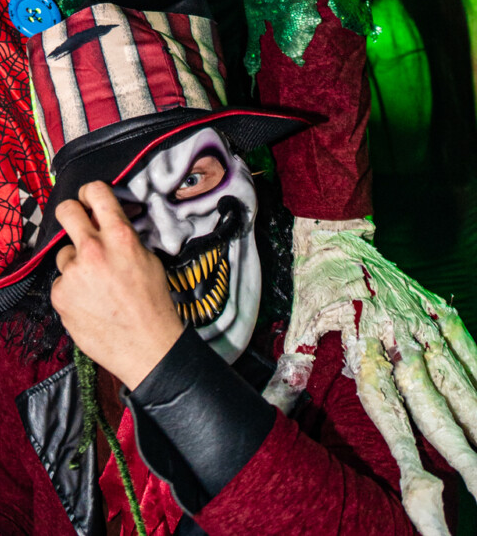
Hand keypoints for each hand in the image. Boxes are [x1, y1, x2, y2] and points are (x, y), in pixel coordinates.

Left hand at [51, 180, 183, 387]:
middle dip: (70, 214)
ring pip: (65, 255)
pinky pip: (61, 283)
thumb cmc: (153, 307)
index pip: (96, 191)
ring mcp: (73, 273)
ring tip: (96, 288)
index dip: (90, 193)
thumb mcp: (147, 260)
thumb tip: (104, 223)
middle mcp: (93, 250)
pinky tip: (89, 305)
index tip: (88, 200)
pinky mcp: (60, 295)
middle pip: (65, 210)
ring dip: (76, 265)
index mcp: (119, 237)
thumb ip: (122, 238)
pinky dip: (71, 291)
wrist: (148, 349)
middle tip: (77, 225)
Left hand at [266, 218, 476, 535]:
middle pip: (436, 407)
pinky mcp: (437, 311)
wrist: (335, 230)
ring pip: (459, 382)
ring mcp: (424, 326)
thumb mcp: (298, 326)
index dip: (408, 457)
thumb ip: (292, 372)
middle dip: (461, 454)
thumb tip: (270, 410)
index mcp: (366, 348)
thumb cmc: (315, 283)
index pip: (390, 414)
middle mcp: (401, 341)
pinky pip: (468, 349)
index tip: (424, 496)